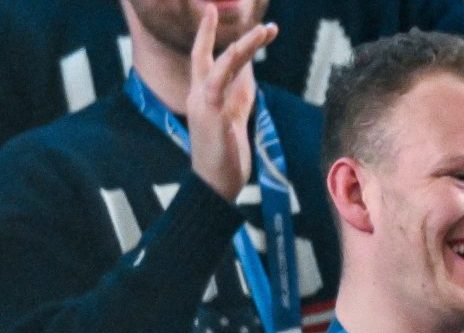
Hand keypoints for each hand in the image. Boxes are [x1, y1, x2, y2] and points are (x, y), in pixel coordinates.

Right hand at [184, 9, 276, 200]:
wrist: (215, 184)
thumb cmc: (226, 154)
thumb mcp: (235, 116)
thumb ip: (240, 91)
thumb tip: (248, 68)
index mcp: (203, 95)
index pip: (203, 58)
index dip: (207, 34)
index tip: (211, 10)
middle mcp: (198, 94)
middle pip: (204, 54)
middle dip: (211, 30)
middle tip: (218, 6)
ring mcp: (202, 103)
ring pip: (221, 64)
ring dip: (244, 45)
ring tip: (265, 31)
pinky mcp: (211, 114)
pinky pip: (221, 83)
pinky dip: (235, 65)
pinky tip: (249, 50)